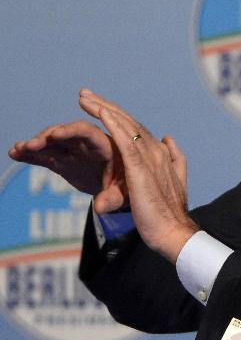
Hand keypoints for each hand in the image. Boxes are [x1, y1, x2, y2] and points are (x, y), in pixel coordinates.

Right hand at [9, 119, 127, 210]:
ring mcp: (73, 151)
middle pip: (65, 134)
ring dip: (35, 145)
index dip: (72, 131)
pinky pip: (45, 155)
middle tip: (30, 145)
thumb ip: (112, 199)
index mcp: (106, 146)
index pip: (88, 132)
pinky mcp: (63, 161)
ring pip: (52, 144)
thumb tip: (100, 208)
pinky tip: (14, 154)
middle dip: (47, 137)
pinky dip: (31, 155)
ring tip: (17, 150)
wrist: (121, 190)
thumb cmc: (127, 188)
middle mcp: (87, 144)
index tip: (55, 134)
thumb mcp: (123, 195)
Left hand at [77, 89, 198, 262]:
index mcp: (161, 154)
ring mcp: (150, 159)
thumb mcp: (173, 182)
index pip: (136, 129)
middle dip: (105, 105)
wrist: (174, 232)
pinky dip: (114, 125)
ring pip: (126, 126)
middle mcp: (157, 151)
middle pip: (129, 122)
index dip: (117, 115)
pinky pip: (125, 141)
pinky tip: (101, 113)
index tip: (99, 105)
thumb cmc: (168, 215)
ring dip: (104, 109)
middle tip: (84, 94)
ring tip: (85, 98)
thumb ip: (174, 159)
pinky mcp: (140, 169)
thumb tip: (169, 139)